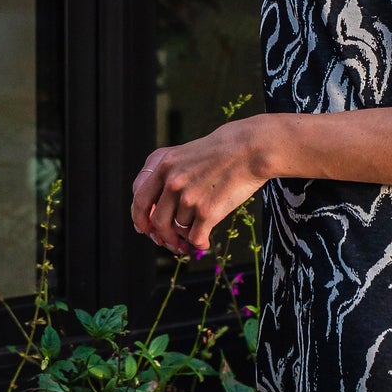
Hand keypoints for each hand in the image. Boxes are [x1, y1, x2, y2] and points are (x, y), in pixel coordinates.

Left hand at [132, 116, 275, 259]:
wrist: (252, 148)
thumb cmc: (222, 150)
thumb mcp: (185, 153)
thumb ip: (166, 175)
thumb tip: (152, 213)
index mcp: (163, 164)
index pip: (139, 199)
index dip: (140, 218)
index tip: (146, 228)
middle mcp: (172, 181)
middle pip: (155, 220)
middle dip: (161, 235)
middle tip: (170, 242)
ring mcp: (188, 197)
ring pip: (178, 229)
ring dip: (185, 236)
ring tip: (195, 233)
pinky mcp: (207, 211)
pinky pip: (195, 238)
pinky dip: (198, 244)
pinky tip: (205, 242)